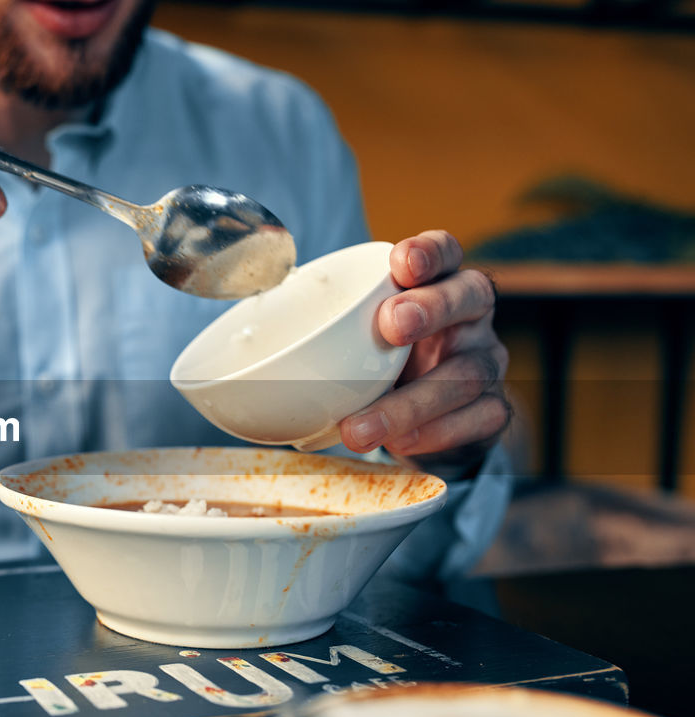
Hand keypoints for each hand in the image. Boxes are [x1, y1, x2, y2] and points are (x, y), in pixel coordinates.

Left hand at [339, 230, 510, 477]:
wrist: (428, 425)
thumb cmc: (383, 365)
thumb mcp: (358, 338)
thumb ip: (328, 326)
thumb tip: (244, 332)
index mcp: (438, 284)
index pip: (445, 251)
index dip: (428, 251)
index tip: (400, 262)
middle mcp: (470, 317)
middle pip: (469, 296)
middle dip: (431, 308)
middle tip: (391, 325)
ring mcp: (486, 361)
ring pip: (464, 374)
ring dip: (409, 402)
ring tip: (361, 427)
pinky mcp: (491, 410)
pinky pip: (476, 420)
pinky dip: (434, 434)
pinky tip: (400, 443)